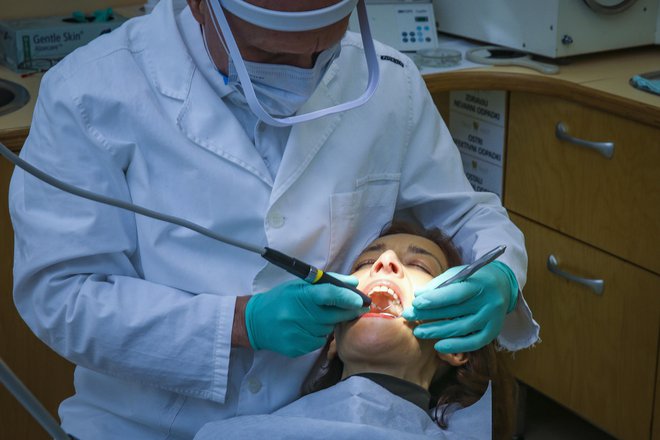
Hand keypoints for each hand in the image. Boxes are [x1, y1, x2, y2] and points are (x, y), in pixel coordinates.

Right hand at [245, 274, 366, 356]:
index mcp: (299, 295)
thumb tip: (353, 282)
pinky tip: (307, 328)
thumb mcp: (300, 285)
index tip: (360, 299)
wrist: (254, 322)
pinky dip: (318, 335)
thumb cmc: (281, 299)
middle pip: (334, 316)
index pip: (328, 295)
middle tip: (357, 307)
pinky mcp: (296, 348)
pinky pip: (318, 342)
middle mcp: (298, 315)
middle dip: (348, 311)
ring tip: (315, 317)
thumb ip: (328, 282)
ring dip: (329, 323)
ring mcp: (297, 334)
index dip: (346, 297)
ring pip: (328, 330)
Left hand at [402, 261, 518, 352]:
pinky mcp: (494, 331)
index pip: (456, 293)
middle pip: (456, 312)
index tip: (416, 304)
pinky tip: (439, 346)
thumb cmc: (473, 278)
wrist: (502, 284)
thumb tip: (418, 295)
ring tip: (419, 332)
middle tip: (409, 317)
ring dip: (438, 332)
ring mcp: (493, 317)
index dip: (435, 299)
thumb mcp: (458, 274)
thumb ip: (439, 284)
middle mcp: (489, 301)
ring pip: (463, 328)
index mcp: (480, 283)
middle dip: (429, 315)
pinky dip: (456, 346)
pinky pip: (475, 342)